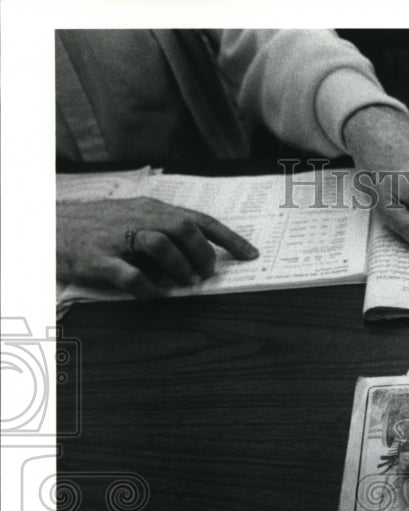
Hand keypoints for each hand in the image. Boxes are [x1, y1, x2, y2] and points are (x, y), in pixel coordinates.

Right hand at [57, 198, 257, 298]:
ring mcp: (118, 237)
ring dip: (180, 268)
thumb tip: (203, 257)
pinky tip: (153, 295)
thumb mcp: (138, 221)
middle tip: (206, 276)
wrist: (51, 226)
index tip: (251, 255)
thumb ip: (168, 233)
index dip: (228, 238)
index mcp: (153, 210)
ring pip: (160, 245)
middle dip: (203, 255)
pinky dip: (148, 288)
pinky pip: (130, 273)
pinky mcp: (99, 258)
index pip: (200, 219)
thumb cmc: (102, 228)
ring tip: (184, 284)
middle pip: (184, 228)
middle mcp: (139, 218)